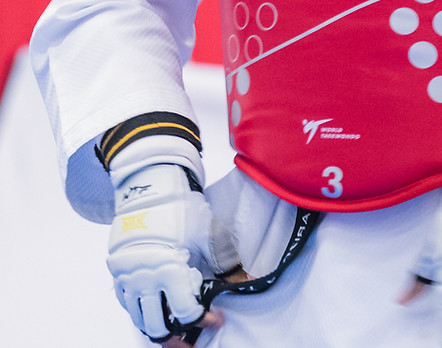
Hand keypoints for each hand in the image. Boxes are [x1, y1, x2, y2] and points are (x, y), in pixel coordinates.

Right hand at [107, 163, 215, 341]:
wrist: (151, 184)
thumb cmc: (180, 206)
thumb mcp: (208, 234)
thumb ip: (227, 263)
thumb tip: (249, 280)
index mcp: (168, 269)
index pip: (186, 312)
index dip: (204, 320)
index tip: (216, 318)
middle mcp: (144, 277)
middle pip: (158, 325)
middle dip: (177, 337)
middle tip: (190, 338)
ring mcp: (127, 275)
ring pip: (139, 318)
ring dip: (156, 327)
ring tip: (172, 329)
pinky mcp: (117, 270)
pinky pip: (125, 302)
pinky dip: (139, 310)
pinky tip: (154, 308)